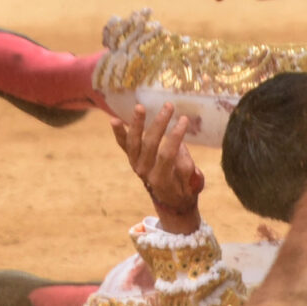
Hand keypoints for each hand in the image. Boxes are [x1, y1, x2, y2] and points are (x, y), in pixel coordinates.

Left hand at [112, 104, 204, 232]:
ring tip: (140, 107)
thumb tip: (180, 148)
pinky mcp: (131, 157)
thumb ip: (187, 169)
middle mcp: (144, 172)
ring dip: (137, 124)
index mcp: (161, 180)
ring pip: (134, 142)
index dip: (175, 137)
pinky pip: (123, 144)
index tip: (184, 119)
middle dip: (159, 124)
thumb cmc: (185, 189)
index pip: (167, 155)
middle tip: (169, 106)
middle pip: (149, 145)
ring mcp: (135, 164)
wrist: (169, 200)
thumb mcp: (193, 184)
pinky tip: (113, 119)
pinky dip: (118, 132)